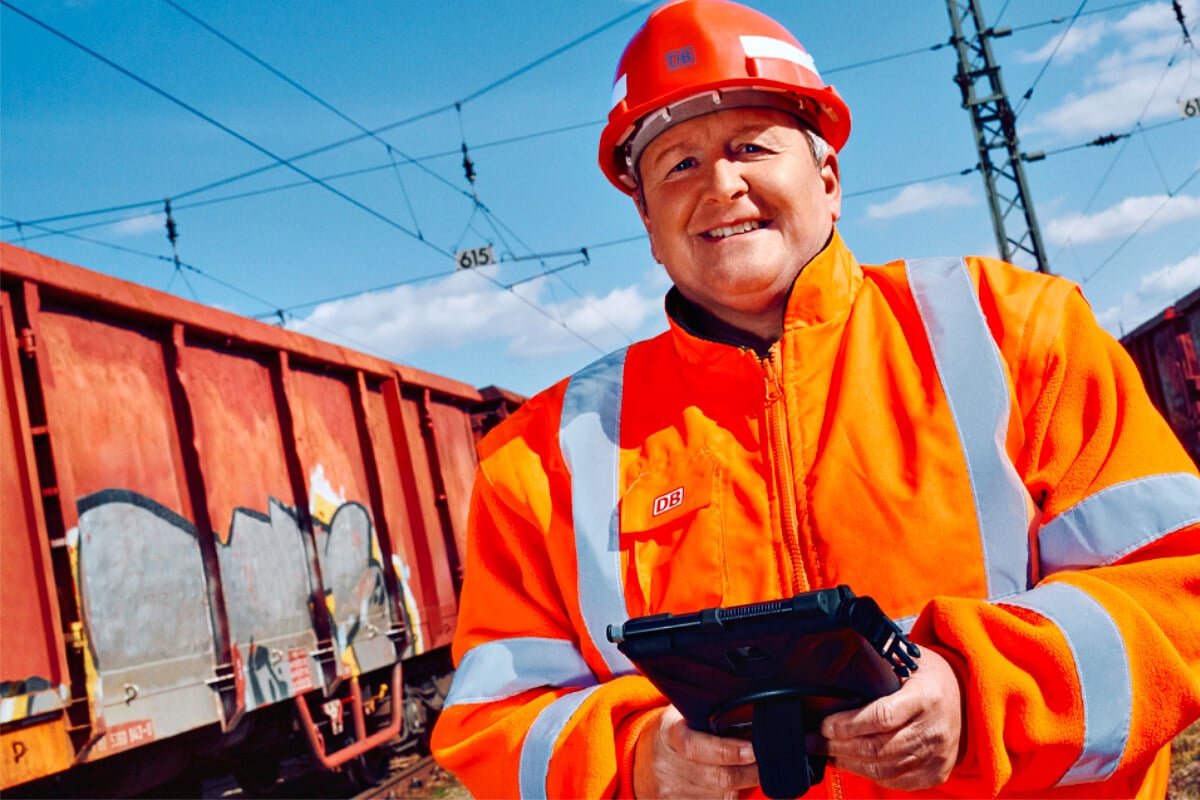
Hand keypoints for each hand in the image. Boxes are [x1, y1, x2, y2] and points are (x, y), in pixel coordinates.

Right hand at [633, 705, 758, 798]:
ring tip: (753, 773)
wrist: (640, 759)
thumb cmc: (673, 733)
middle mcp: (668, 768)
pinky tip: (736, 790)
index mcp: (670, 735)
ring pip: (723, 798)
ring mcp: (671, 794)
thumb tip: (751, 719)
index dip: (729, 751)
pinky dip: (731, 799)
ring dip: (743, 789)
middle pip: (720, 778)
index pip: (698, 747)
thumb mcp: (683, 715)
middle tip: (772, 764)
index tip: (754, 750)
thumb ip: (710, 716)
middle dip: (752, 773)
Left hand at [813, 647, 963, 790]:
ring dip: (848, 763)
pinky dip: (869, 774)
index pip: (882, 717)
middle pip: (878, 748)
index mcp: (926, 697)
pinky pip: (896, 781)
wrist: (969, 698)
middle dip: (838, 746)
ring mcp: (937, 756)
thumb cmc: (930, 677)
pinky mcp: (936, 773)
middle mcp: (934, 730)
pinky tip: (849, 763)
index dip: (848, 724)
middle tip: (811, 741)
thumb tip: (836, 675)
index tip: (824, 724)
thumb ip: (878, 670)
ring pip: (883, 769)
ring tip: (824, 753)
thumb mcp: (908, 661)